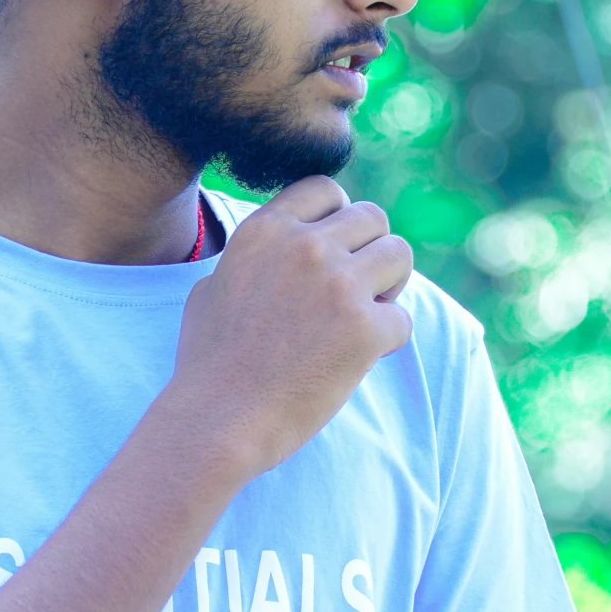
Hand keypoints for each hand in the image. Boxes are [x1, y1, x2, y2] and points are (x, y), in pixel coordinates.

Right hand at [169, 177, 413, 476]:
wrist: (215, 422)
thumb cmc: (207, 364)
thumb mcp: (211, 289)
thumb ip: (250, 259)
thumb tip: (278, 251)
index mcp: (265, 230)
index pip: (326, 189)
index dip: (339, 218)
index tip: (333, 252)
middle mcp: (304, 246)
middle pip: (373, 217)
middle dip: (370, 252)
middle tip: (354, 293)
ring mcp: (337, 284)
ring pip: (400, 255)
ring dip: (390, 285)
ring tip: (364, 318)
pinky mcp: (364, 328)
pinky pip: (402, 319)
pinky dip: (388, 340)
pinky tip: (358, 359)